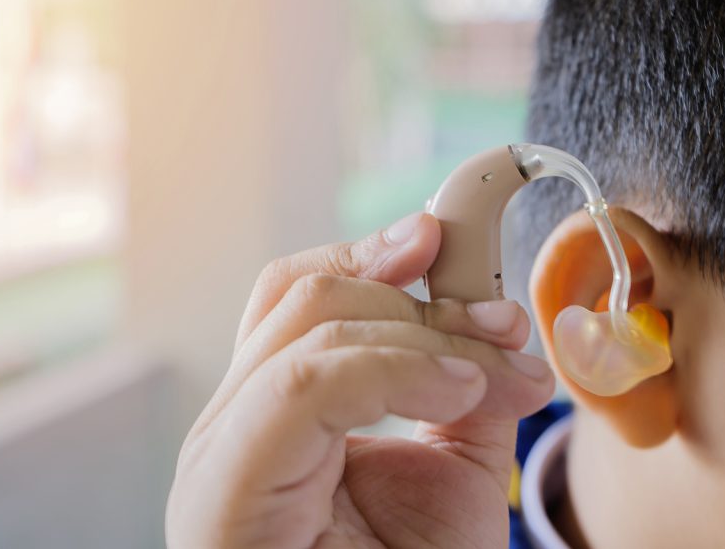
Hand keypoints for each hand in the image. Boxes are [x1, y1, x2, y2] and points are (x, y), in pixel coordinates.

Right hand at [166, 212, 555, 547]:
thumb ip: (466, 386)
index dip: (372, 253)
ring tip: (494, 373)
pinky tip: (457, 391)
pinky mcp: (223, 488)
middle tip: (504, 326)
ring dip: (424, 333)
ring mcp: (219, 453)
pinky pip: (304, 387)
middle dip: (423, 299)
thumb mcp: (456, 468)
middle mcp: (230, 424)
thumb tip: (501, 318)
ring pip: (308, 328)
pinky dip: (395, 369)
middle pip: (306, 299)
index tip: (447, 235)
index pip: (298, 296)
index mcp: (272, 411)